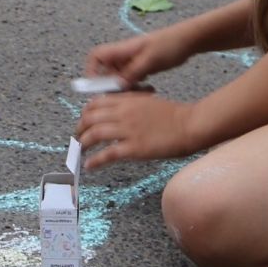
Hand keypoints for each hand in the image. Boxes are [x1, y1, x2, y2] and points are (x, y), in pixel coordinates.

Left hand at [75, 92, 203, 169]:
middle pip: (90, 118)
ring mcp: (128, 130)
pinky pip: (108, 154)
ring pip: (94, 135)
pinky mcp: (134, 148)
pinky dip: (95, 160)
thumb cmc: (173, 115)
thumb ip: (129, 103)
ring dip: (83, 144)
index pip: (95, 103)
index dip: (85, 113)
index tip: (83, 122)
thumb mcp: (147, 101)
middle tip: (77, 138)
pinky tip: (89, 166)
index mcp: (126, 101)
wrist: (190, 124)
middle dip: (79, 129)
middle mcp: (123, 113)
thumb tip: (115, 110)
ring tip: (79, 152)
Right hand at [84, 26, 192, 86]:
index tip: (98, 86)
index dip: (91, 70)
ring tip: (140, 91)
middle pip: (106, 71)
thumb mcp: (150, 60)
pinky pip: (131, 78)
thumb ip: (132, 73)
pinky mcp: (141, 65)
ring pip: (119, 76)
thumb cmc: (169, 45)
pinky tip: (148, 88)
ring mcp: (132, 60)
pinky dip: (135, 85)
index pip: (96, 56)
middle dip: (112, 84)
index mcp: (122, 49)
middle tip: (125, 94)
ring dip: (125, 86)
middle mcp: (123, 55)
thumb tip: (116, 86)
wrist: (188, 39)